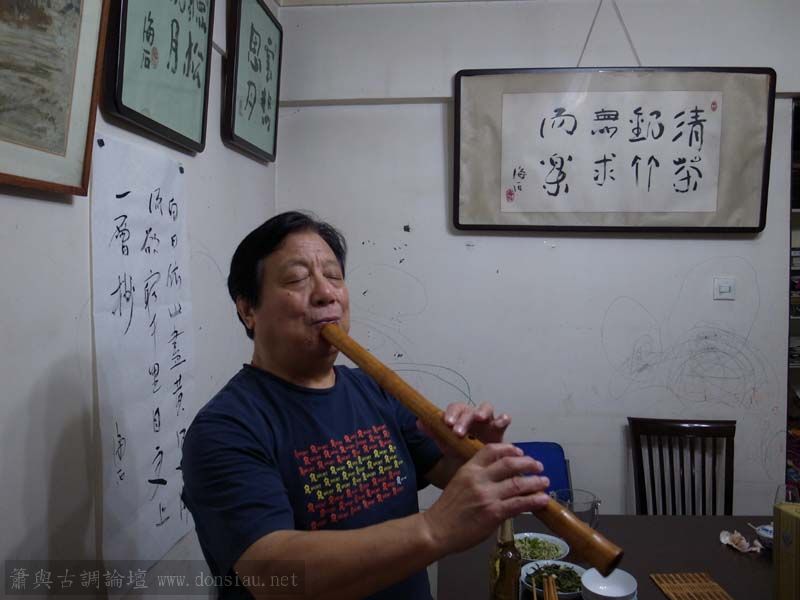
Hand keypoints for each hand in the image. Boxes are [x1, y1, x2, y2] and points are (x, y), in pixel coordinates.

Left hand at [418, 402, 509, 456]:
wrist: (475, 464)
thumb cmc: (461, 449)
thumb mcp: (447, 442)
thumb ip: (434, 432)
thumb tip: (419, 422)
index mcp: (460, 417)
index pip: (455, 408)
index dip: (451, 413)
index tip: (446, 423)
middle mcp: (473, 416)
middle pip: (469, 409)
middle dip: (464, 419)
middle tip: (458, 432)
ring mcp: (488, 421)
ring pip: (486, 408)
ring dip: (483, 412)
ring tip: (480, 418)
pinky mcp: (500, 430)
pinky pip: (503, 420)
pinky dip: (503, 418)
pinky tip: (502, 421)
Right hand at [422, 443, 549, 554]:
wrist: (436, 530)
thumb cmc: (447, 509)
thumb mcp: (459, 483)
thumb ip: (478, 477)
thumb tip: (501, 478)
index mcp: (469, 468)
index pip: (492, 450)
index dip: (510, 449)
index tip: (520, 452)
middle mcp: (479, 478)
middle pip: (510, 463)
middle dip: (528, 463)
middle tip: (538, 466)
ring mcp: (487, 496)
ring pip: (518, 483)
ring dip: (535, 482)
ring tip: (544, 482)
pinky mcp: (494, 513)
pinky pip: (519, 504)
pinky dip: (534, 500)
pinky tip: (542, 500)